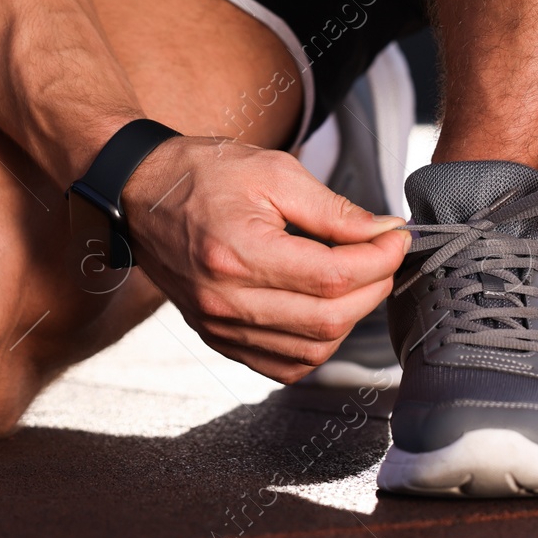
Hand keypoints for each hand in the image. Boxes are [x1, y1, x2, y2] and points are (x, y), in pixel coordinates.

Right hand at [122, 137, 409, 381]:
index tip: (396, 238)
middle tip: (384, 256)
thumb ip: (333, 210)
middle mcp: (225, 301)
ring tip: (357, 280)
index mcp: (238, 253)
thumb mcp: (273, 171)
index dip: (379, 260)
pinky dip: (316, 344)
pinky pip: (283, 365)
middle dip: (373, 288)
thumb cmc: (203, 174)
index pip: (331, 277)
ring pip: (311, 350)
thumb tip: (385, 232)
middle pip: (328, 319)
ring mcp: (219, 327)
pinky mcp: (218, 339)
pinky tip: (324, 308)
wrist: (141, 193)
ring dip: (349, 319)